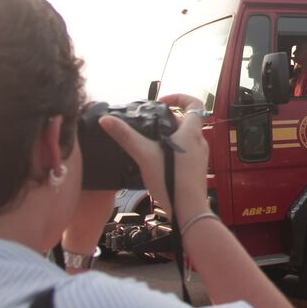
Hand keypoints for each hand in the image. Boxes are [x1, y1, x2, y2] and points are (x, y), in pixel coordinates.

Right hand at [99, 93, 209, 223]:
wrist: (188, 210)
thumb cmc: (171, 180)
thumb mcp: (144, 155)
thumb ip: (126, 136)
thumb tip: (106, 120)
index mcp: (191, 133)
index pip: (195, 103)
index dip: (180, 97)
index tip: (161, 102)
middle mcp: (199, 142)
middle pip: (185, 122)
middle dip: (165, 120)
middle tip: (146, 125)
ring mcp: (199, 156)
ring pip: (184, 138)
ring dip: (167, 136)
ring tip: (147, 143)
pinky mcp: (196, 170)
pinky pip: (184, 152)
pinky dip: (171, 150)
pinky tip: (155, 161)